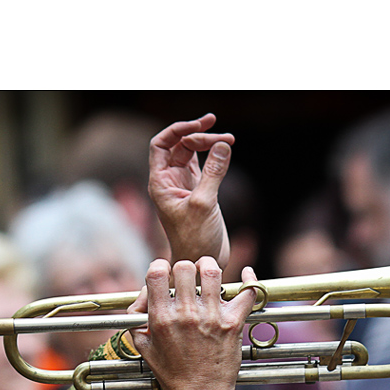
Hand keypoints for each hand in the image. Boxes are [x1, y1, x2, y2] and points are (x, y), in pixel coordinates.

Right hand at [128, 257, 257, 389]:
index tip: (165, 272)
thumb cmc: (171, 374)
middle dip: (185, 267)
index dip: (160, 266)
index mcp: (161, 318)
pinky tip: (248, 274)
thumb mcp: (143, 347)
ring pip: (212, 273)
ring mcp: (211, 318)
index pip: (157, 273)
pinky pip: (247, 293)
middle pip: (184, 267)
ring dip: (209, 267)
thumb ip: (136, 318)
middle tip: (189, 276)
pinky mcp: (232, 324)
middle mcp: (185, 315)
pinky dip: (250, 280)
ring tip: (209, 273)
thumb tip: (145, 293)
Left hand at [148, 114, 234, 267]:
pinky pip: (204, 164)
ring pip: (193, 153)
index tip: (198, 126)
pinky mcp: (200, 190)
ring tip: (230, 139)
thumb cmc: (195, 240)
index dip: (177, 130)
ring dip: (209, 143)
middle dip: (199, 135)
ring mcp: (185, 185)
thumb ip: (213, 173)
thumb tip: (223, 144)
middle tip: (222, 137)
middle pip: (180, 145)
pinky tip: (226, 147)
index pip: (160, 145)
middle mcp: (169, 181)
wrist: (202, 263)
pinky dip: (215, 154)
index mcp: (160, 183)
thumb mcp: (204, 204)